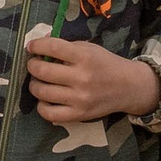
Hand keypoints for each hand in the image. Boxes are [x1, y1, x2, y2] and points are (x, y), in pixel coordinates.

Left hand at [26, 37, 160, 124]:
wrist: (129, 87)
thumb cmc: (105, 64)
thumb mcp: (89, 48)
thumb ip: (65, 46)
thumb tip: (39, 45)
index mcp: (84, 57)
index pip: (52, 48)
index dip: (36, 46)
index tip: (31, 47)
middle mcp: (82, 78)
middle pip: (42, 71)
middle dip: (32, 66)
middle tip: (33, 64)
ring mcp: (80, 99)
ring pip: (42, 92)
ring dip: (34, 84)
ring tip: (38, 81)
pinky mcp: (79, 115)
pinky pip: (49, 114)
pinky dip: (41, 106)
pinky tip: (45, 99)